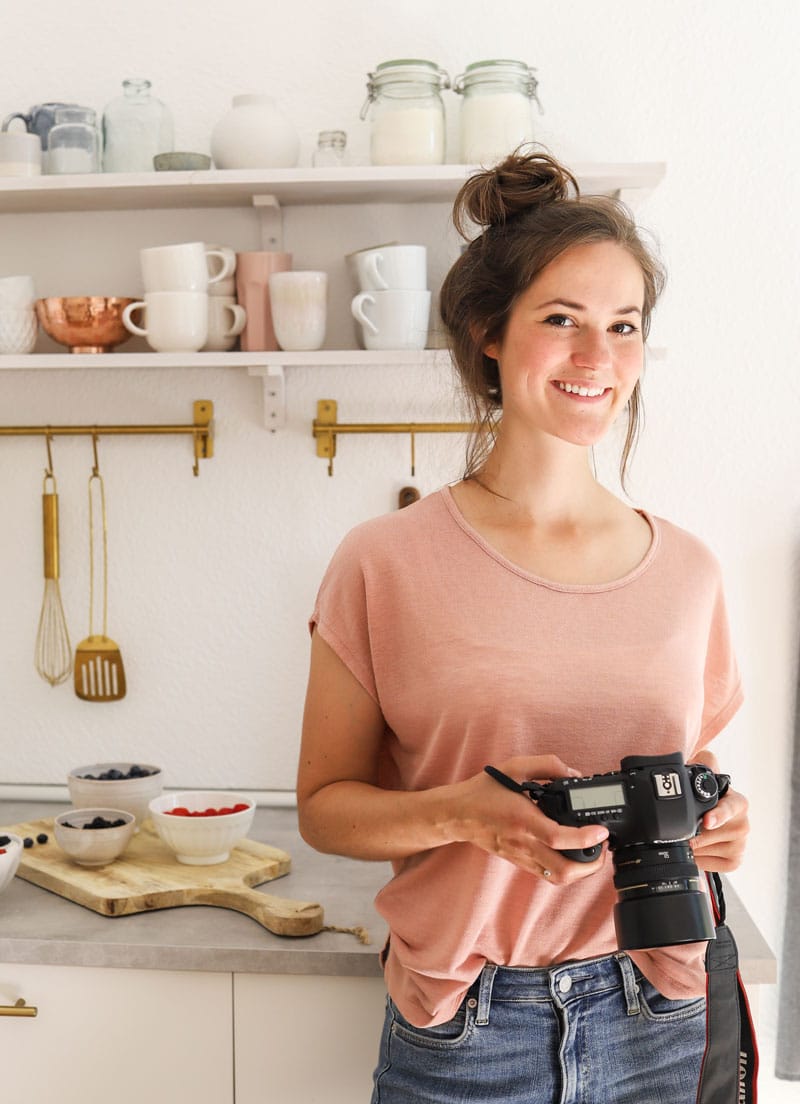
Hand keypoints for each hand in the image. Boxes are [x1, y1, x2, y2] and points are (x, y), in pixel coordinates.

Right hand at [453, 755, 609, 884]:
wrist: (458, 814)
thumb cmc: (484, 791)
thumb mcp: (514, 767)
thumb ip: (546, 765)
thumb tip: (574, 774)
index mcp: (523, 819)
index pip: (558, 837)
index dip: (584, 838)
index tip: (602, 831)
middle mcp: (523, 843)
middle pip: (563, 871)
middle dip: (591, 865)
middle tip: (602, 848)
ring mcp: (521, 857)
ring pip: (557, 878)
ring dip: (581, 872)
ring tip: (592, 854)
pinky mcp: (519, 862)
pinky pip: (547, 875)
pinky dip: (566, 870)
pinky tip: (572, 855)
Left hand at [690, 748, 749, 872]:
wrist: (710, 815)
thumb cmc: (706, 794)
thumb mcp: (705, 771)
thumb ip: (706, 761)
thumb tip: (705, 760)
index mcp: (738, 802)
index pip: (730, 808)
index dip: (718, 815)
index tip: (706, 821)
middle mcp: (743, 824)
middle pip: (708, 833)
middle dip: (690, 832)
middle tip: (679, 828)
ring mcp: (740, 845)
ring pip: (705, 849)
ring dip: (690, 845)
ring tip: (687, 836)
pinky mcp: (735, 861)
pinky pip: (709, 864)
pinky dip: (697, 859)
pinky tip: (697, 849)